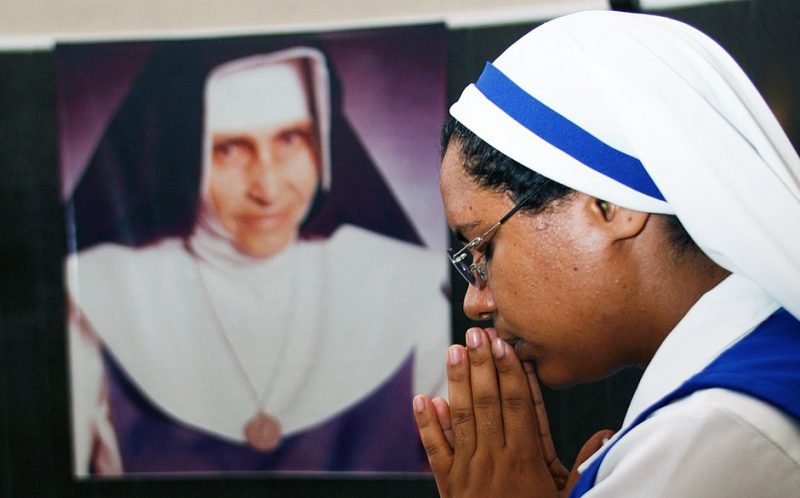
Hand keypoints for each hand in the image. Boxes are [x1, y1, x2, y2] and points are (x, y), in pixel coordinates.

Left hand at [413, 327, 612, 497]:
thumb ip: (586, 465)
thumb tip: (607, 434)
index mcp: (525, 461)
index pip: (519, 405)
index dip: (511, 372)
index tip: (506, 345)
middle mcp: (494, 459)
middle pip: (488, 402)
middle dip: (482, 364)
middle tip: (478, 333)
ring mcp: (468, 471)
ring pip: (461, 417)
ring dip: (457, 382)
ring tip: (454, 351)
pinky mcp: (449, 485)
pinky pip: (436, 450)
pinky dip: (427, 424)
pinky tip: (423, 399)